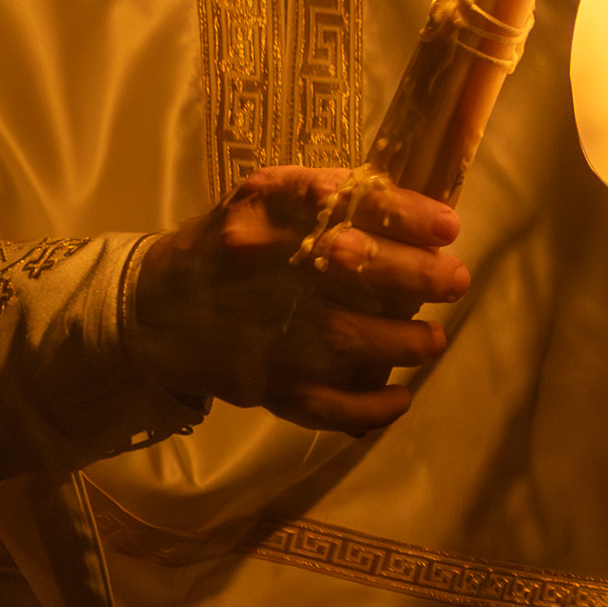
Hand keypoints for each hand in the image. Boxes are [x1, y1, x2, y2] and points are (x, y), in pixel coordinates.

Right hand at [129, 166, 470, 434]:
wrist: (152, 307)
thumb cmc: (233, 244)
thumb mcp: (269, 200)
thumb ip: (333, 199)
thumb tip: (419, 213)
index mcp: (265, 207)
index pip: (344, 201)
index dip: (404, 215)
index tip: (448, 228)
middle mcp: (257, 263)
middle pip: (347, 268)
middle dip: (415, 275)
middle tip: (455, 281)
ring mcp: (255, 328)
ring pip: (341, 339)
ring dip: (401, 343)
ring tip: (433, 340)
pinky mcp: (255, 382)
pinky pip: (320, 405)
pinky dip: (366, 408)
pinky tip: (400, 398)